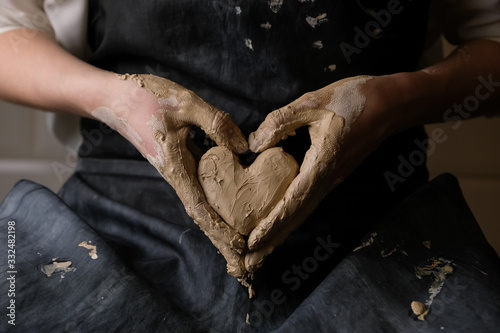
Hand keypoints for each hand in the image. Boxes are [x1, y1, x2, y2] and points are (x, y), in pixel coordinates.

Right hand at [91, 74, 249, 278]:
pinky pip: (197, 188)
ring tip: (238, 239)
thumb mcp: (185, 104)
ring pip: (199, 202)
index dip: (220, 228)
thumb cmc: (147, 98)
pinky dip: (211, 203)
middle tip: (244, 257)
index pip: (200, 207)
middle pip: (201, 213)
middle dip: (220, 236)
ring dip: (217, 222)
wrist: (115, 98)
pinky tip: (225, 206)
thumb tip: (244, 147)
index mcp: (176, 167)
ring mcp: (176, 170)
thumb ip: (216, 123)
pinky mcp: (177, 161)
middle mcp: (176, 175)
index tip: (238, 246)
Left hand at [244, 75, 395, 271]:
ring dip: (282, 230)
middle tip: (250, 262)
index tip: (253, 242)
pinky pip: (310, 200)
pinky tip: (283, 219)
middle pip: (298, 216)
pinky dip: (294, 215)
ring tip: (262, 248)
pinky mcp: (334, 173)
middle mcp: (327, 178)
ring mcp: (333, 178)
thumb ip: (281, 121)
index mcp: (321, 164)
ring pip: (304, 211)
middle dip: (274, 239)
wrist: (390, 104)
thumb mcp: (313, 102)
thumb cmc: (353, 100)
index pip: (292, 201)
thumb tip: (254, 144)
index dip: (272, 223)